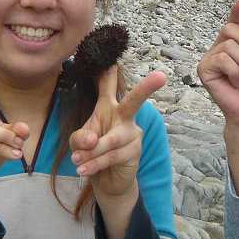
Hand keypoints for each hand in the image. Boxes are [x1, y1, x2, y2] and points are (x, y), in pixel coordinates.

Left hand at [69, 66, 166, 203]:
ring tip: (76, 161)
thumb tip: (92, 139)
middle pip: (134, 101)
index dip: (109, 73)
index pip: (108, 87)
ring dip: (92, 152)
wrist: (106, 180)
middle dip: (146, 88)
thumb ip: (80, 138)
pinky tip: (84, 170)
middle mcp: (124, 117)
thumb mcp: (80, 143)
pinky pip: (112, 156)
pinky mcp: (134, 151)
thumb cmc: (93, 153)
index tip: (112, 58)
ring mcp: (132, 134)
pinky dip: (95, 163)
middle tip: (161, 76)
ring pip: (111, 140)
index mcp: (108, 108)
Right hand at [196, 0, 238, 125]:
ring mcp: (211, 59)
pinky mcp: (204, 70)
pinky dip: (235, 72)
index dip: (237, 10)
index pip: (234, 22)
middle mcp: (221, 48)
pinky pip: (222, 59)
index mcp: (236, 44)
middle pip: (231, 29)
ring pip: (229, 46)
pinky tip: (236, 83)